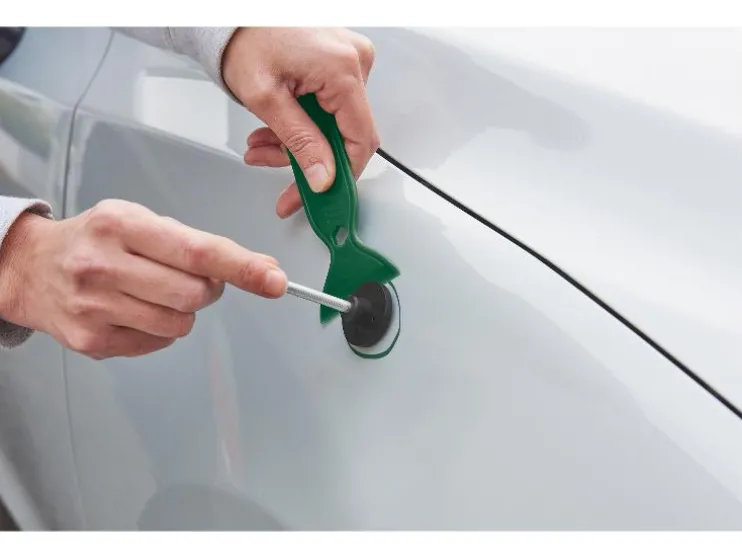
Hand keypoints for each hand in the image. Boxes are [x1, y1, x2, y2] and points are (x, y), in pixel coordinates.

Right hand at [0, 200, 286, 358]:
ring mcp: (94, 307)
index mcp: (121, 225)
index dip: (242, 267)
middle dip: (208, 289)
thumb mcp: (140, 221)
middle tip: (190, 279)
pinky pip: (157, 344)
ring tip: (153, 292)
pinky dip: (158, 329)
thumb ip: (197, 244)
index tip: (275, 280)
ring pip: (179, 324)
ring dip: (182, 311)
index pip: (197, 251)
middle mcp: (103, 265)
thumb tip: (261, 269)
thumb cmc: (96, 240)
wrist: (30, 268)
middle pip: (194, 294)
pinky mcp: (91, 342)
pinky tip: (134, 310)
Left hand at [222, 27, 379, 217]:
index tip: (321, 198)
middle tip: (274, 166)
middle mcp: (355, 63)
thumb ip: (300, 142)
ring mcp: (349, 62)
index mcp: (343, 70)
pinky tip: (276, 127)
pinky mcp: (339, 64)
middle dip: (307, 158)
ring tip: (262, 144)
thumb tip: (323, 177)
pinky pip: (329, 108)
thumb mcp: (267, 100)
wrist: (232, 17)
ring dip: (298, 143)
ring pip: (333, 125)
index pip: (360, 141)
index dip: (340, 176)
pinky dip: (302, 123)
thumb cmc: (244, 39)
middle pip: (344, 135)